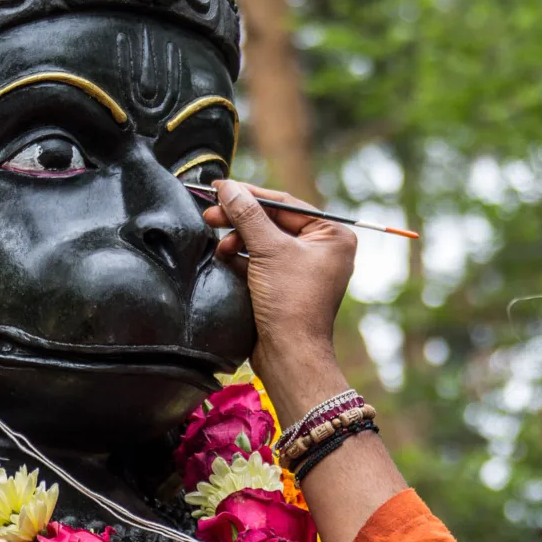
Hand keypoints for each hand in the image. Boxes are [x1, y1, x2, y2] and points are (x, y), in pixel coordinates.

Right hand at [203, 180, 357, 418]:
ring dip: (237, 239)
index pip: (285, 204)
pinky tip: (222, 256)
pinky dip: (241, 257)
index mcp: (332, 235)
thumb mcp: (268, 251)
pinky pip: (261, 261)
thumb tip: (228, 187)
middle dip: (239, 219)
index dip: (250, 194)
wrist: (289, 354)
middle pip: (273, 222)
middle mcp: (322, 249)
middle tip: (209, 213)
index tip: (220, 187)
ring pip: (264, 241)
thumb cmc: (290, 302)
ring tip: (217, 244)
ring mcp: (304, 269)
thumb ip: (247, 216)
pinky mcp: (286, 286)